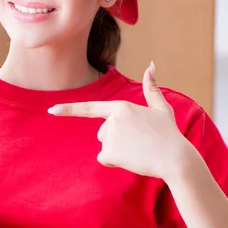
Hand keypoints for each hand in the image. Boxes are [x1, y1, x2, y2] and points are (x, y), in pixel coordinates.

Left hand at [47, 62, 193, 180]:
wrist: (176, 159)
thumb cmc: (169, 135)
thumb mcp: (161, 109)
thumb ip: (151, 89)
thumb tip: (151, 65)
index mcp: (121, 107)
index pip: (90, 108)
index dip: (68, 109)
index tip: (51, 110)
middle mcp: (112, 119)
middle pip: (102, 132)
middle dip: (116, 139)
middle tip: (139, 142)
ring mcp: (110, 136)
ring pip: (104, 146)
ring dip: (117, 151)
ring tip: (138, 150)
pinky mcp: (109, 152)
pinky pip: (104, 159)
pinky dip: (114, 162)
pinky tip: (132, 160)